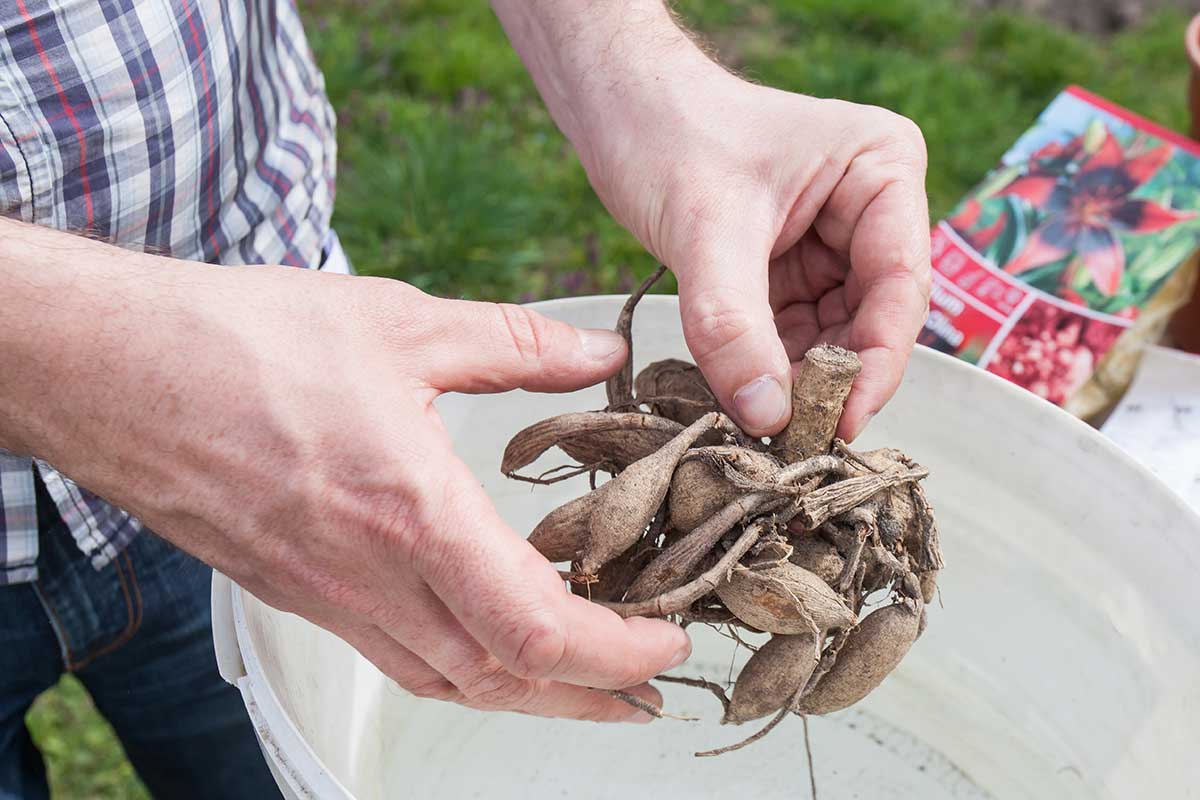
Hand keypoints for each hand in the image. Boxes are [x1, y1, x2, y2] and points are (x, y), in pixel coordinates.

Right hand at [1, 227, 687, 720]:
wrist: (115, 373)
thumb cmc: (243, 342)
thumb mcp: (399, 323)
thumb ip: (515, 344)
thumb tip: (599, 351)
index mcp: (410, 511)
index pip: (536, 628)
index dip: (618, 651)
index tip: (671, 637)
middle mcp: (371, 577)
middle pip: (503, 682)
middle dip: (592, 697)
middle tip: (650, 686)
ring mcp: (329, 598)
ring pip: (451, 683)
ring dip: (533, 695)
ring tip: (590, 680)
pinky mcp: (300, 596)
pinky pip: (398, 659)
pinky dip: (465, 667)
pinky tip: (489, 641)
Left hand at [492, 1, 930, 438]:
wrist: (617, 111)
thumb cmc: (668, 134)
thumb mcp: (705, 231)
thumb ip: (734, 327)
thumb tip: (768, 417)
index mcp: (882, 170)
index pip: (900, 284)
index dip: (875, 362)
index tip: (838, 422)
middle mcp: (870, 209)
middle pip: (871, 318)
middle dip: (831, 378)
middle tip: (793, 441)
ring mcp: (831, 242)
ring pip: (831, 335)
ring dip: (797, 382)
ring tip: (761, 427)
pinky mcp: (788, 269)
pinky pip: (790, 336)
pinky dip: (767, 369)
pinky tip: (743, 399)